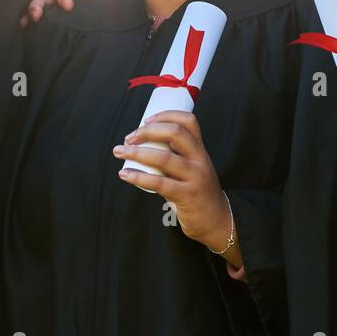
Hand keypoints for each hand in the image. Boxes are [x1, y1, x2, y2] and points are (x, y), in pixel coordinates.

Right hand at [19, 0, 123, 26]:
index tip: (68, 6)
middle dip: (36, 6)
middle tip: (35, 17)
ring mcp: (67, 9)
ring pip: (45, 11)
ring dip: (33, 15)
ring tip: (25, 24)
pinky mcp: (72, 21)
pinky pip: (55, 23)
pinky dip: (42, 27)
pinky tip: (33, 32)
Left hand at [112, 110, 240, 266]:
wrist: (217, 221)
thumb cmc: (197, 192)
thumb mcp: (192, 168)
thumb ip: (174, 157)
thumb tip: (141, 144)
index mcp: (200, 149)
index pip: (189, 121)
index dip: (166, 115)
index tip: (145, 120)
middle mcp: (200, 159)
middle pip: (175, 133)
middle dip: (147, 131)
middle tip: (129, 138)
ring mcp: (195, 177)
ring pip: (164, 157)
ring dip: (137, 152)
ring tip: (119, 151)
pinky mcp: (188, 196)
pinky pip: (159, 183)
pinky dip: (138, 177)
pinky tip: (125, 174)